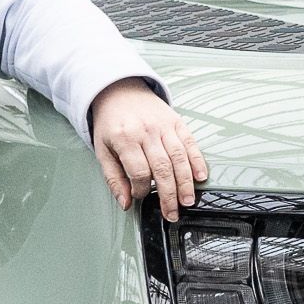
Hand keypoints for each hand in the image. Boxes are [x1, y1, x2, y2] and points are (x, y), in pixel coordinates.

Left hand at [90, 78, 207, 216]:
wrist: (120, 90)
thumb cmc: (111, 123)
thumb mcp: (103, 150)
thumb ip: (113, 178)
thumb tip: (125, 202)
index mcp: (125, 138)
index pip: (139, 172)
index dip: (141, 190)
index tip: (141, 196)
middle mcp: (146, 131)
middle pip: (162, 169)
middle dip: (169, 195)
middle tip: (172, 213)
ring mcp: (164, 126)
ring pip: (179, 158)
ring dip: (185, 183)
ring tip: (187, 201)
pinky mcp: (176, 122)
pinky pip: (190, 143)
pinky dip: (197, 161)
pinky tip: (200, 176)